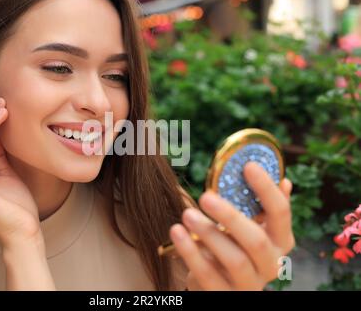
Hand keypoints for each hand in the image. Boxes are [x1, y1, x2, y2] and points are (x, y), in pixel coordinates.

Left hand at [169, 162, 294, 290]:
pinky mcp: (224, 294)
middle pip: (256, 240)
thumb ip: (261, 208)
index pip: (281, 213)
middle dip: (230, 216)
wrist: (219, 285)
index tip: (248, 165)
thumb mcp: (249, 228)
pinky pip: (207, 274)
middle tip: (205, 196)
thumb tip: (284, 181)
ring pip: (234, 259)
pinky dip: (190, 252)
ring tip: (187, 214)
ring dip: (209, 233)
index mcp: (279, 241)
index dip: (266, 190)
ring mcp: (249, 284)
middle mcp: (270, 264)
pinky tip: (176, 231)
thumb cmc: (233, 247)